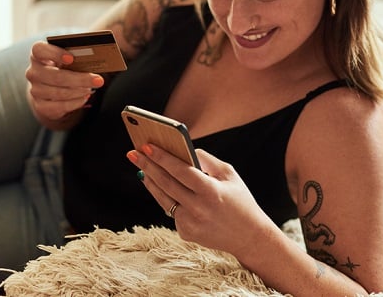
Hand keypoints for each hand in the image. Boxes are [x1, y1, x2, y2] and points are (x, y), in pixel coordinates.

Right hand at [25, 40, 103, 124]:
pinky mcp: (40, 106)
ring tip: (91, 89)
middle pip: (55, 76)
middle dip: (79, 79)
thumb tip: (97, 55)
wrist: (50, 87)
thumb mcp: (68, 57)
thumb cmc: (63, 67)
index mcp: (37, 54)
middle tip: (98, 80)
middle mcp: (33, 72)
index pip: (39, 50)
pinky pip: (60, 106)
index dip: (54, 53)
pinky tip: (84, 97)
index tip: (71, 58)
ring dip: (79, 91)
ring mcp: (35, 90)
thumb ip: (77, 54)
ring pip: (59, 92)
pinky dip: (75, 102)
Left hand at [126, 144, 276, 257]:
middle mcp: (198, 208)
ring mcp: (190, 223)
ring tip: (141, 167)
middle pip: (166, 183)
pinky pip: (172, 211)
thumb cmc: (240, 201)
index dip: (162, 158)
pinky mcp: (186, 233)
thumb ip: (206, 160)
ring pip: (163, 198)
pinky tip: (159, 185)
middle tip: (133, 153)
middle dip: (147, 166)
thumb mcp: (229, 175)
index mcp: (211, 191)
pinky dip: (167, 197)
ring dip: (150, 181)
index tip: (147, 146)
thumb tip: (183, 150)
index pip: (180, 171)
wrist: (249, 236)